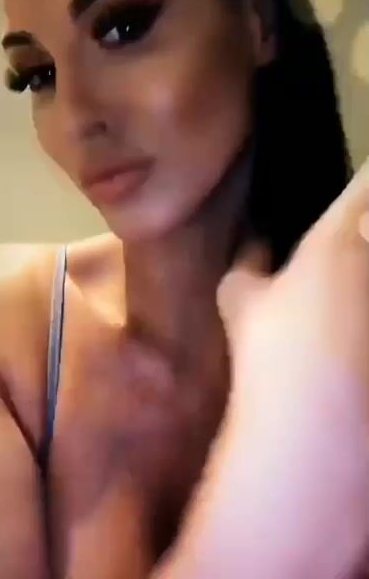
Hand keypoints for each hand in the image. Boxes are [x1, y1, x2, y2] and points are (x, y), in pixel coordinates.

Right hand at [155, 159, 368, 578]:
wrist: (311, 418)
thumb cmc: (271, 348)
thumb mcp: (240, 301)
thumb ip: (245, 265)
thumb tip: (251, 242)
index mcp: (337, 238)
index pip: (365, 185)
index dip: (367, 178)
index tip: (365, 180)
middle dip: (366, 221)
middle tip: (354, 233)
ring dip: (362, 269)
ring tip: (349, 291)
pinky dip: (363, 305)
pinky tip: (354, 323)